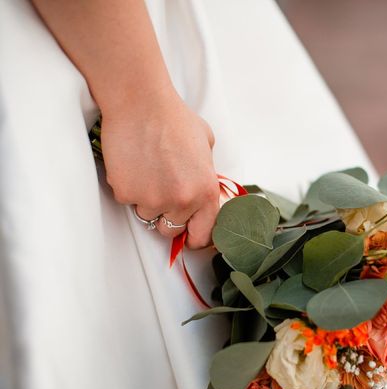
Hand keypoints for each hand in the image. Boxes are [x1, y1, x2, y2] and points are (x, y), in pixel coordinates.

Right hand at [100, 92, 219, 248]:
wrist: (141, 103)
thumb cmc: (174, 119)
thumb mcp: (207, 146)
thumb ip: (207, 175)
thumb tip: (203, 193)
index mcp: (206, 191)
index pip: (203, 234)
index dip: (194, 235)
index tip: (187, 233)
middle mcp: (182, 201)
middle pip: (170, 230)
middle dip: (166, 215)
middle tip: (162, 190)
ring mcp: (152, 199)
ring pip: (146, 216)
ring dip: (146, 200)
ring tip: (147, 169)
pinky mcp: (125, 193)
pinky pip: (126, 200)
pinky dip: (127, 186)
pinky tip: (132, 163)